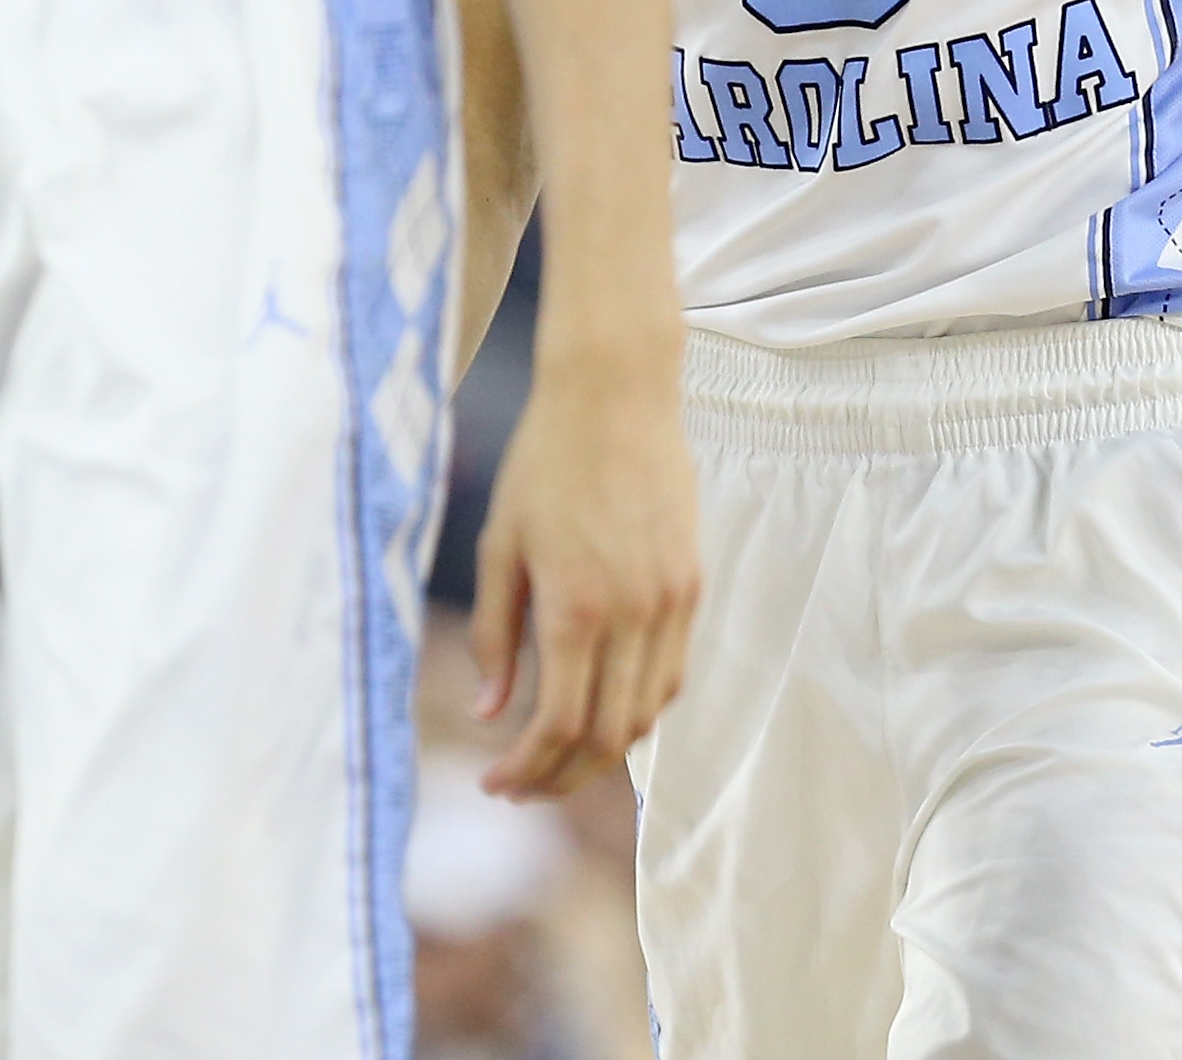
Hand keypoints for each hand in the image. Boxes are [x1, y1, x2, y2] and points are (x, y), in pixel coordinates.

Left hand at [465, 337, 698, 799]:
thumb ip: (497, 634)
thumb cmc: (544, 462)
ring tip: (559, 759)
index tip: (495, 783)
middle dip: (563, 778)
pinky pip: (671, 672)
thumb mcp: (500, 545)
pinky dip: (638, 707)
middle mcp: (634, 614)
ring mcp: (671, 601)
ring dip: (604, 752)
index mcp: (577, 607)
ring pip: (648, 713)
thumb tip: (490, 712)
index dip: (528, 769)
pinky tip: (602, 707)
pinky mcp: (691, 584)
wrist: (616, 393)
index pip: (560, 725)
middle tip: (523, 787)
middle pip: (609, 737)